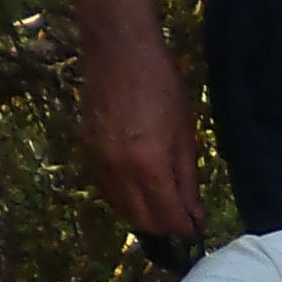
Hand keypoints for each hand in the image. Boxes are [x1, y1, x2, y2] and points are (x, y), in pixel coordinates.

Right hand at [79, 12, 202, 235]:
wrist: (119, 52)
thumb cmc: (160, 86)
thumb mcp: (184, 133)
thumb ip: (187, 179)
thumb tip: (194, 214)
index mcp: (148, 165)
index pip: (167, 216)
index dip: (184, 229)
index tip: (195, 229)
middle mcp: (118, 171)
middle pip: (141, 220)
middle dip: (164, 227)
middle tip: (180, 220)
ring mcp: (98, 162)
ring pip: (121, 208)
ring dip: (143, 215)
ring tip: (162, 206)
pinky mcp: (87, 152)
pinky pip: (107, 189)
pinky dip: (125, 198)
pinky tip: (139, 190)